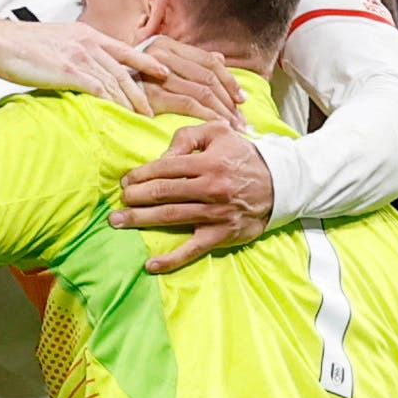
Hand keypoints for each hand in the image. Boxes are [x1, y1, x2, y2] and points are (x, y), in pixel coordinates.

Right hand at [0, 16, 150, 112]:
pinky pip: (100, 90)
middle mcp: (89, 43)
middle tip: (154, 110)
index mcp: (86, 34)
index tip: (162, 72)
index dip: (147, 62)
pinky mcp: (71, 71)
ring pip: (116, 82)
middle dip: (142, 92)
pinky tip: (119, 115)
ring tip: (140, 118)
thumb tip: (80, 70)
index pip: (125, 50)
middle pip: (125, 71)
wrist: (0, 41)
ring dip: (130, 103)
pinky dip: (112, 104)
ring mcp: (81, 56)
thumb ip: (73, 53)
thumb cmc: (20, 44)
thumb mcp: (55, 41)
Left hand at [116, 114, 275, 272]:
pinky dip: (171, 259)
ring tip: (118, 222)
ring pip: (171, 217)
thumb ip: (188, 136)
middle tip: (118, 201)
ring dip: (141, 220)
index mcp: (208, 162)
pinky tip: (151, 265)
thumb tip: (163, 156)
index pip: (166, 168)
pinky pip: (192, 249)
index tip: (125, 181)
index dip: (141, 174)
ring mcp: (215, 214)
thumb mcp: (219, 133)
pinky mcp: (221, 235)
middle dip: (135, 197)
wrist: (279, 184)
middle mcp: (210, 188)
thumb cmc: (243, 156)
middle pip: (163, 193)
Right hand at [125, 36, 241, 123]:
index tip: (242, 100)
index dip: (229, 81)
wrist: (98, 89)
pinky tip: (216, 126)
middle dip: (230, 101)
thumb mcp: (160, 64)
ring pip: (202, 91)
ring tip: (234, 127)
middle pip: (209, 77)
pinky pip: (189, 104)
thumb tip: (220, 57)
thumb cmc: (132, 81)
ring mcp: (156, 73)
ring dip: (222, 112)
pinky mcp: (151, 94)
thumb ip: (190, 60)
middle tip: (242, 120)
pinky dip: (207, 116)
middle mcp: (162, 53)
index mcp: (167, 44)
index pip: (208, 61)